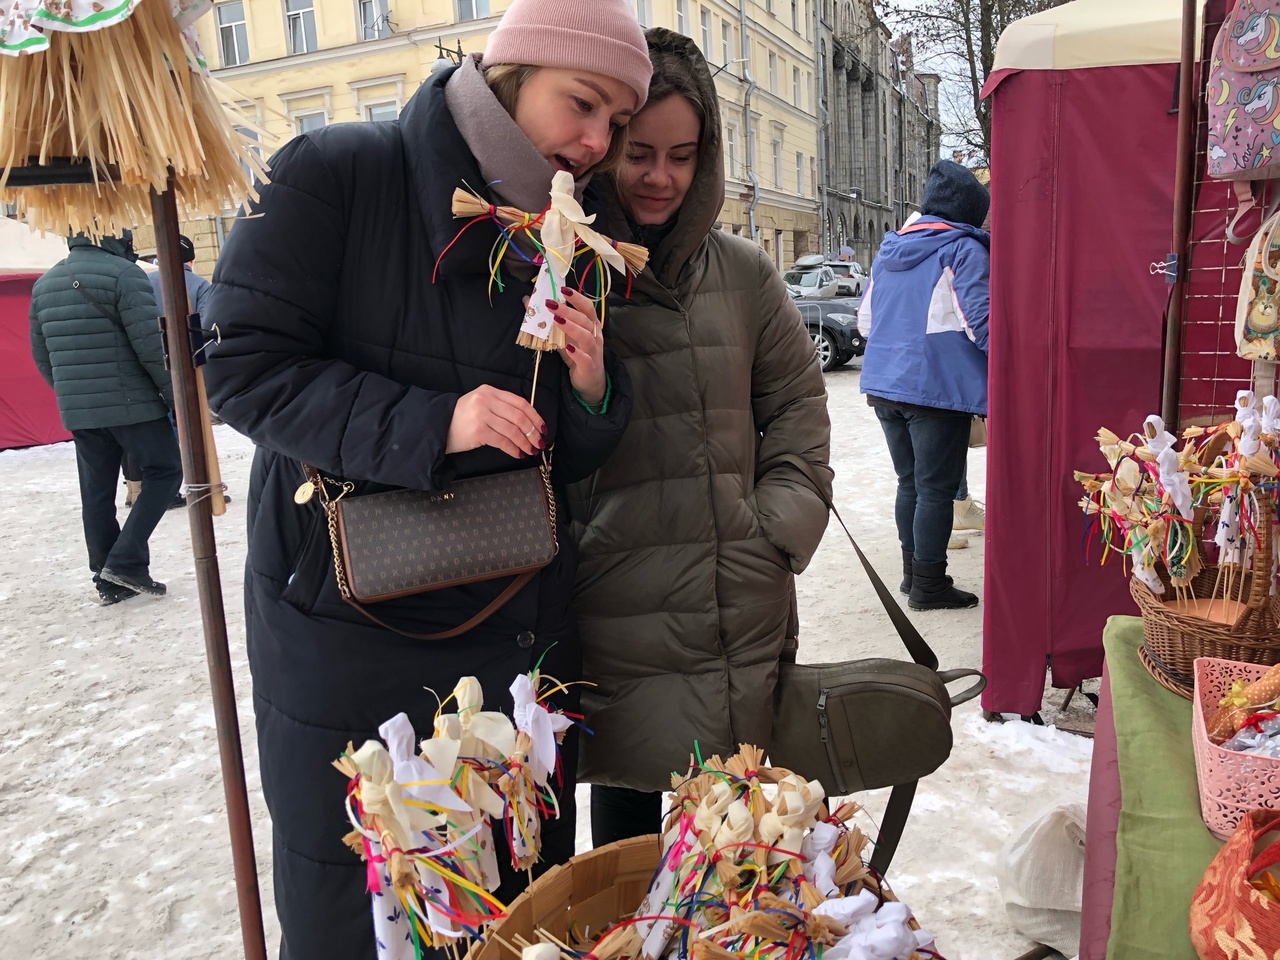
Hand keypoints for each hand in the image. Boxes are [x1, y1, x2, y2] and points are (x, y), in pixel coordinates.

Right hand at [446, 384, 546, 457]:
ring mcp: (481, 415)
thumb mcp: (481, 404)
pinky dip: (513, 449)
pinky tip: (518, 453)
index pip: (520, 402)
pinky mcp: (478, 431)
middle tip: (539, 442)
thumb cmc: (463, 418)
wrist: (438, 426)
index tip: (543, 427)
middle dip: (532, 432)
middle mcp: (486, 401)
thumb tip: (528, 422)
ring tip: (530, 450)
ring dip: (525, 442)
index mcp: (490, 391)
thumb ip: (501, 407)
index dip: (535, 416)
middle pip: (519, 416)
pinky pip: (502, 441)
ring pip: (512, 430)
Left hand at [547, 289, 606, 404]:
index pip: (587, 307)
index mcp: (591, 326)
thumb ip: (552, 322)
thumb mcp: (565, 336)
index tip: (563, 289)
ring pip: (586, 337)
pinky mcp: (589, 367)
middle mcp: (595, 336)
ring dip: (572, 327)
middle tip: (552, 304)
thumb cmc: (578, 355)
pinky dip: (576, 352)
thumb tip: (529, 303)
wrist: (590, 381)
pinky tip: (567, 347)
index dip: (577, 298)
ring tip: (557, 320)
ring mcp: (593, 351)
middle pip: (585, 319)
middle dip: (569, 310)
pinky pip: (585, 358)